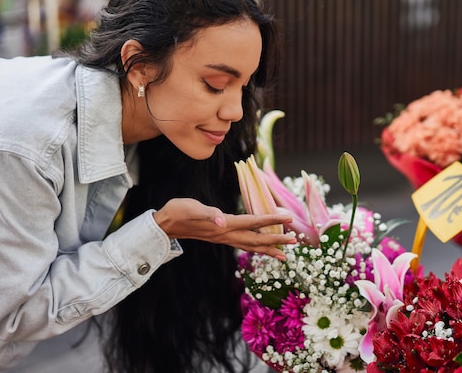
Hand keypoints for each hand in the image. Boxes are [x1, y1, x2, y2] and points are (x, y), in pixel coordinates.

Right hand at [153, 198, 294, 260]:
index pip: (252, 222)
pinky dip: (257, 247)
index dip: (271, 220)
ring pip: (251, 246)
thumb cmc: (178, 212)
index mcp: (223, 225)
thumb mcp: (191, 208)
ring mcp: (224, 238)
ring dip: (269, 249)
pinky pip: (244, 244)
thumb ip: (207, 214)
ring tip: (286, 254)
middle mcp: (226, 235)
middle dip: (276, 240)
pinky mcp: (221, 238)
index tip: (288, 219)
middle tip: (295, 241)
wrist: (165, 224)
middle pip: (256, 239)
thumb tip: (222, 220)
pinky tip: (263, 248)